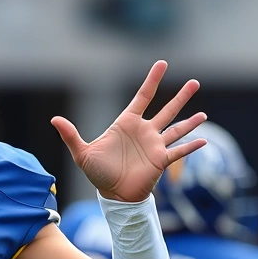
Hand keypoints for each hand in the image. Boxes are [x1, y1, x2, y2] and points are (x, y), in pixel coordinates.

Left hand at [52, 60, 206, 201]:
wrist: (112, 194)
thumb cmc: (98, 172)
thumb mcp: (82, 153)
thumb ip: (71, 135)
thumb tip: (54, 119)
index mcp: (126, 123)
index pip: (142, 97)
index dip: (152, 80)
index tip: (162, 64)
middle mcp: (144, 132)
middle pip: (166, 109)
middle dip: (180, 96)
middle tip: (195, 81)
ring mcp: (154, 145)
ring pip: (176, 128)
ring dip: (191, 121)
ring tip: (203, 113)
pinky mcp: (161, 161)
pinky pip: (178, 152)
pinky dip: (191, 146)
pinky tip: (203, 140)